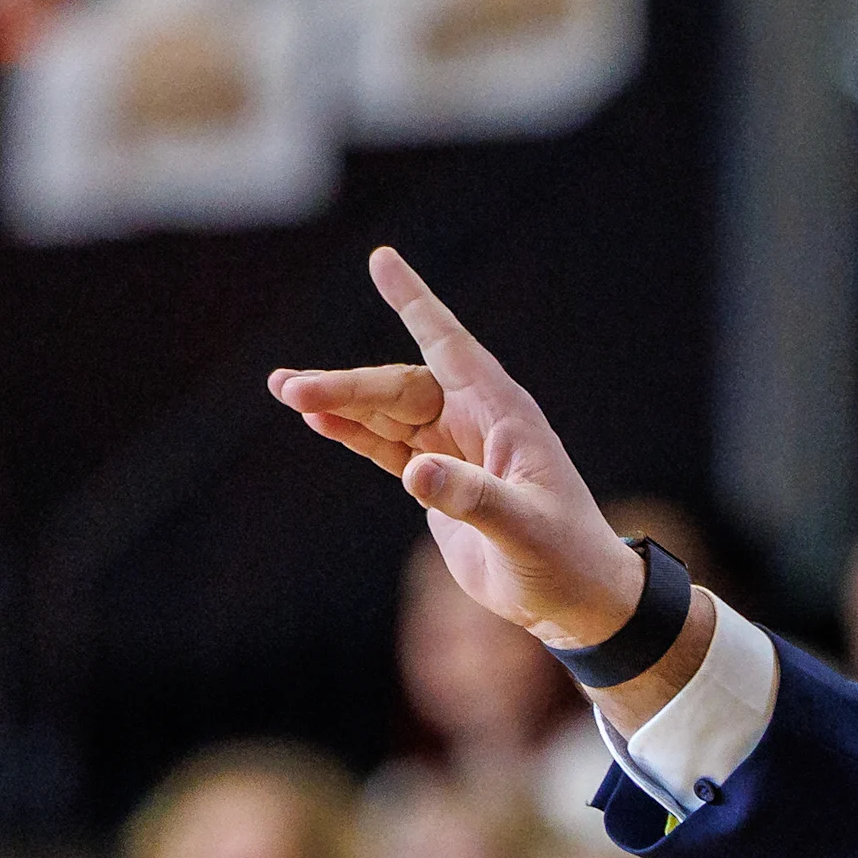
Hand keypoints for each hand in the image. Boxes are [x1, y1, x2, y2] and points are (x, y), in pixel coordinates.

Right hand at [270, 248, 646, 650]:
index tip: (382, 260)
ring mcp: (454, 449)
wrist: (573, 598)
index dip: (416, 303)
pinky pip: (387, 446)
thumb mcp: (525, 529)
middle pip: (400, 387)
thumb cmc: (564, 557)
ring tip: (284, 390)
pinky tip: (317, 421)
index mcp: (504, 413)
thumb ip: (473, 499)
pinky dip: (353, 433)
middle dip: (347, 385)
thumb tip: (415, 473)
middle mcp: (476, 421)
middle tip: (290, 389)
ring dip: (338, 403)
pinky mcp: (437, 481)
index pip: (451, 345)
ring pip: (386, 413)